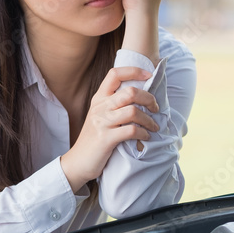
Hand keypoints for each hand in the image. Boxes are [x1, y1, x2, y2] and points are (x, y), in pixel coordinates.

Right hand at [59, 66, 159, 192]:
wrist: (78, 161)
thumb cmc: (94, 139)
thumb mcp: (100, 116)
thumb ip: (114, 105)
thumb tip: (141, 96)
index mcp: (98, 99)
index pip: (114, 74)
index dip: (134, 71)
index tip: (148, 76)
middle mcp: (99, 108)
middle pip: (129, 92)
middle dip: (148, 98)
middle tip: (155, 108)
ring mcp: (102, 123)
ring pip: (133, 111)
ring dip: (149, 119)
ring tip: (153, 126)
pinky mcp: (106, 138)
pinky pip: (131, 130)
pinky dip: (143, 133)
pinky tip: (145, 137)